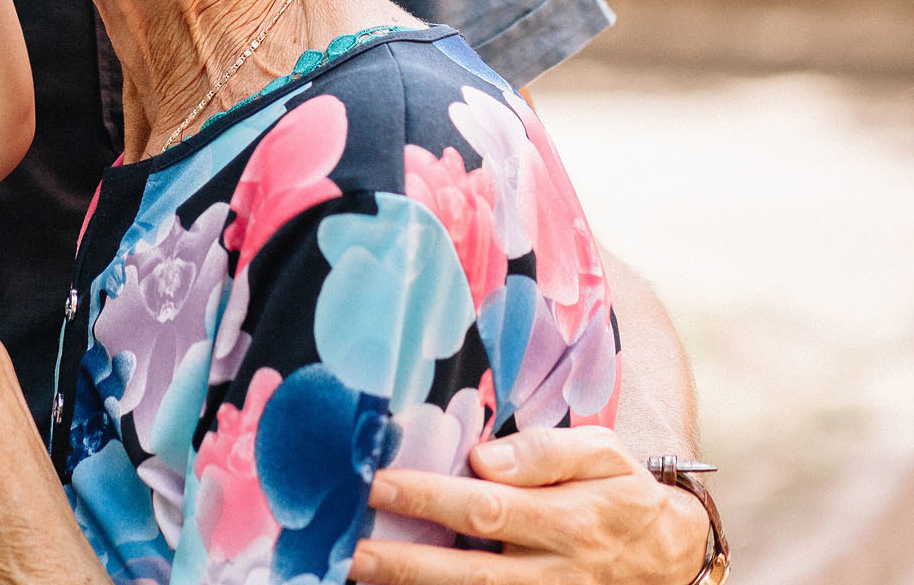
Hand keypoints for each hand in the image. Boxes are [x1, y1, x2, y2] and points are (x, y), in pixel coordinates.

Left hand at [351, 427, 711, 584]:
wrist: (672, 558)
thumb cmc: (622, 495)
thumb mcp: (604, 455)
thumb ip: (547, 450)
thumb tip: (485, 456)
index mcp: (570, 521)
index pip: (487, 509)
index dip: (428, 500)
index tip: (376, 483)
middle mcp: (558, 572)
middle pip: (474, 573)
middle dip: (406, 563)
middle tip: (350, 549)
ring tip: (359, 572)